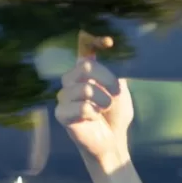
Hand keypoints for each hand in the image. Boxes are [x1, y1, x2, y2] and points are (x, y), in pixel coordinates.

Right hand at [54, 31, 133, 165]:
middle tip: (115, 94)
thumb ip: (114, 75)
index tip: (109, 42)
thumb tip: (111, 57)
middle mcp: (71, 82)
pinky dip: (93, 113)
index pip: (84, 52)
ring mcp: (64, 97)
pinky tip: (93, 119)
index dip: (94, 42)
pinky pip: (80, 107)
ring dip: (103, 101)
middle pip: (85, 68)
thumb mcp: (120, 93)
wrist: (113, 140)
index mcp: (84, 74)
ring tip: (105, 109)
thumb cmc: (116, 116)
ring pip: (84, 88)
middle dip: (107, 80)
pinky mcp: (61, 114)